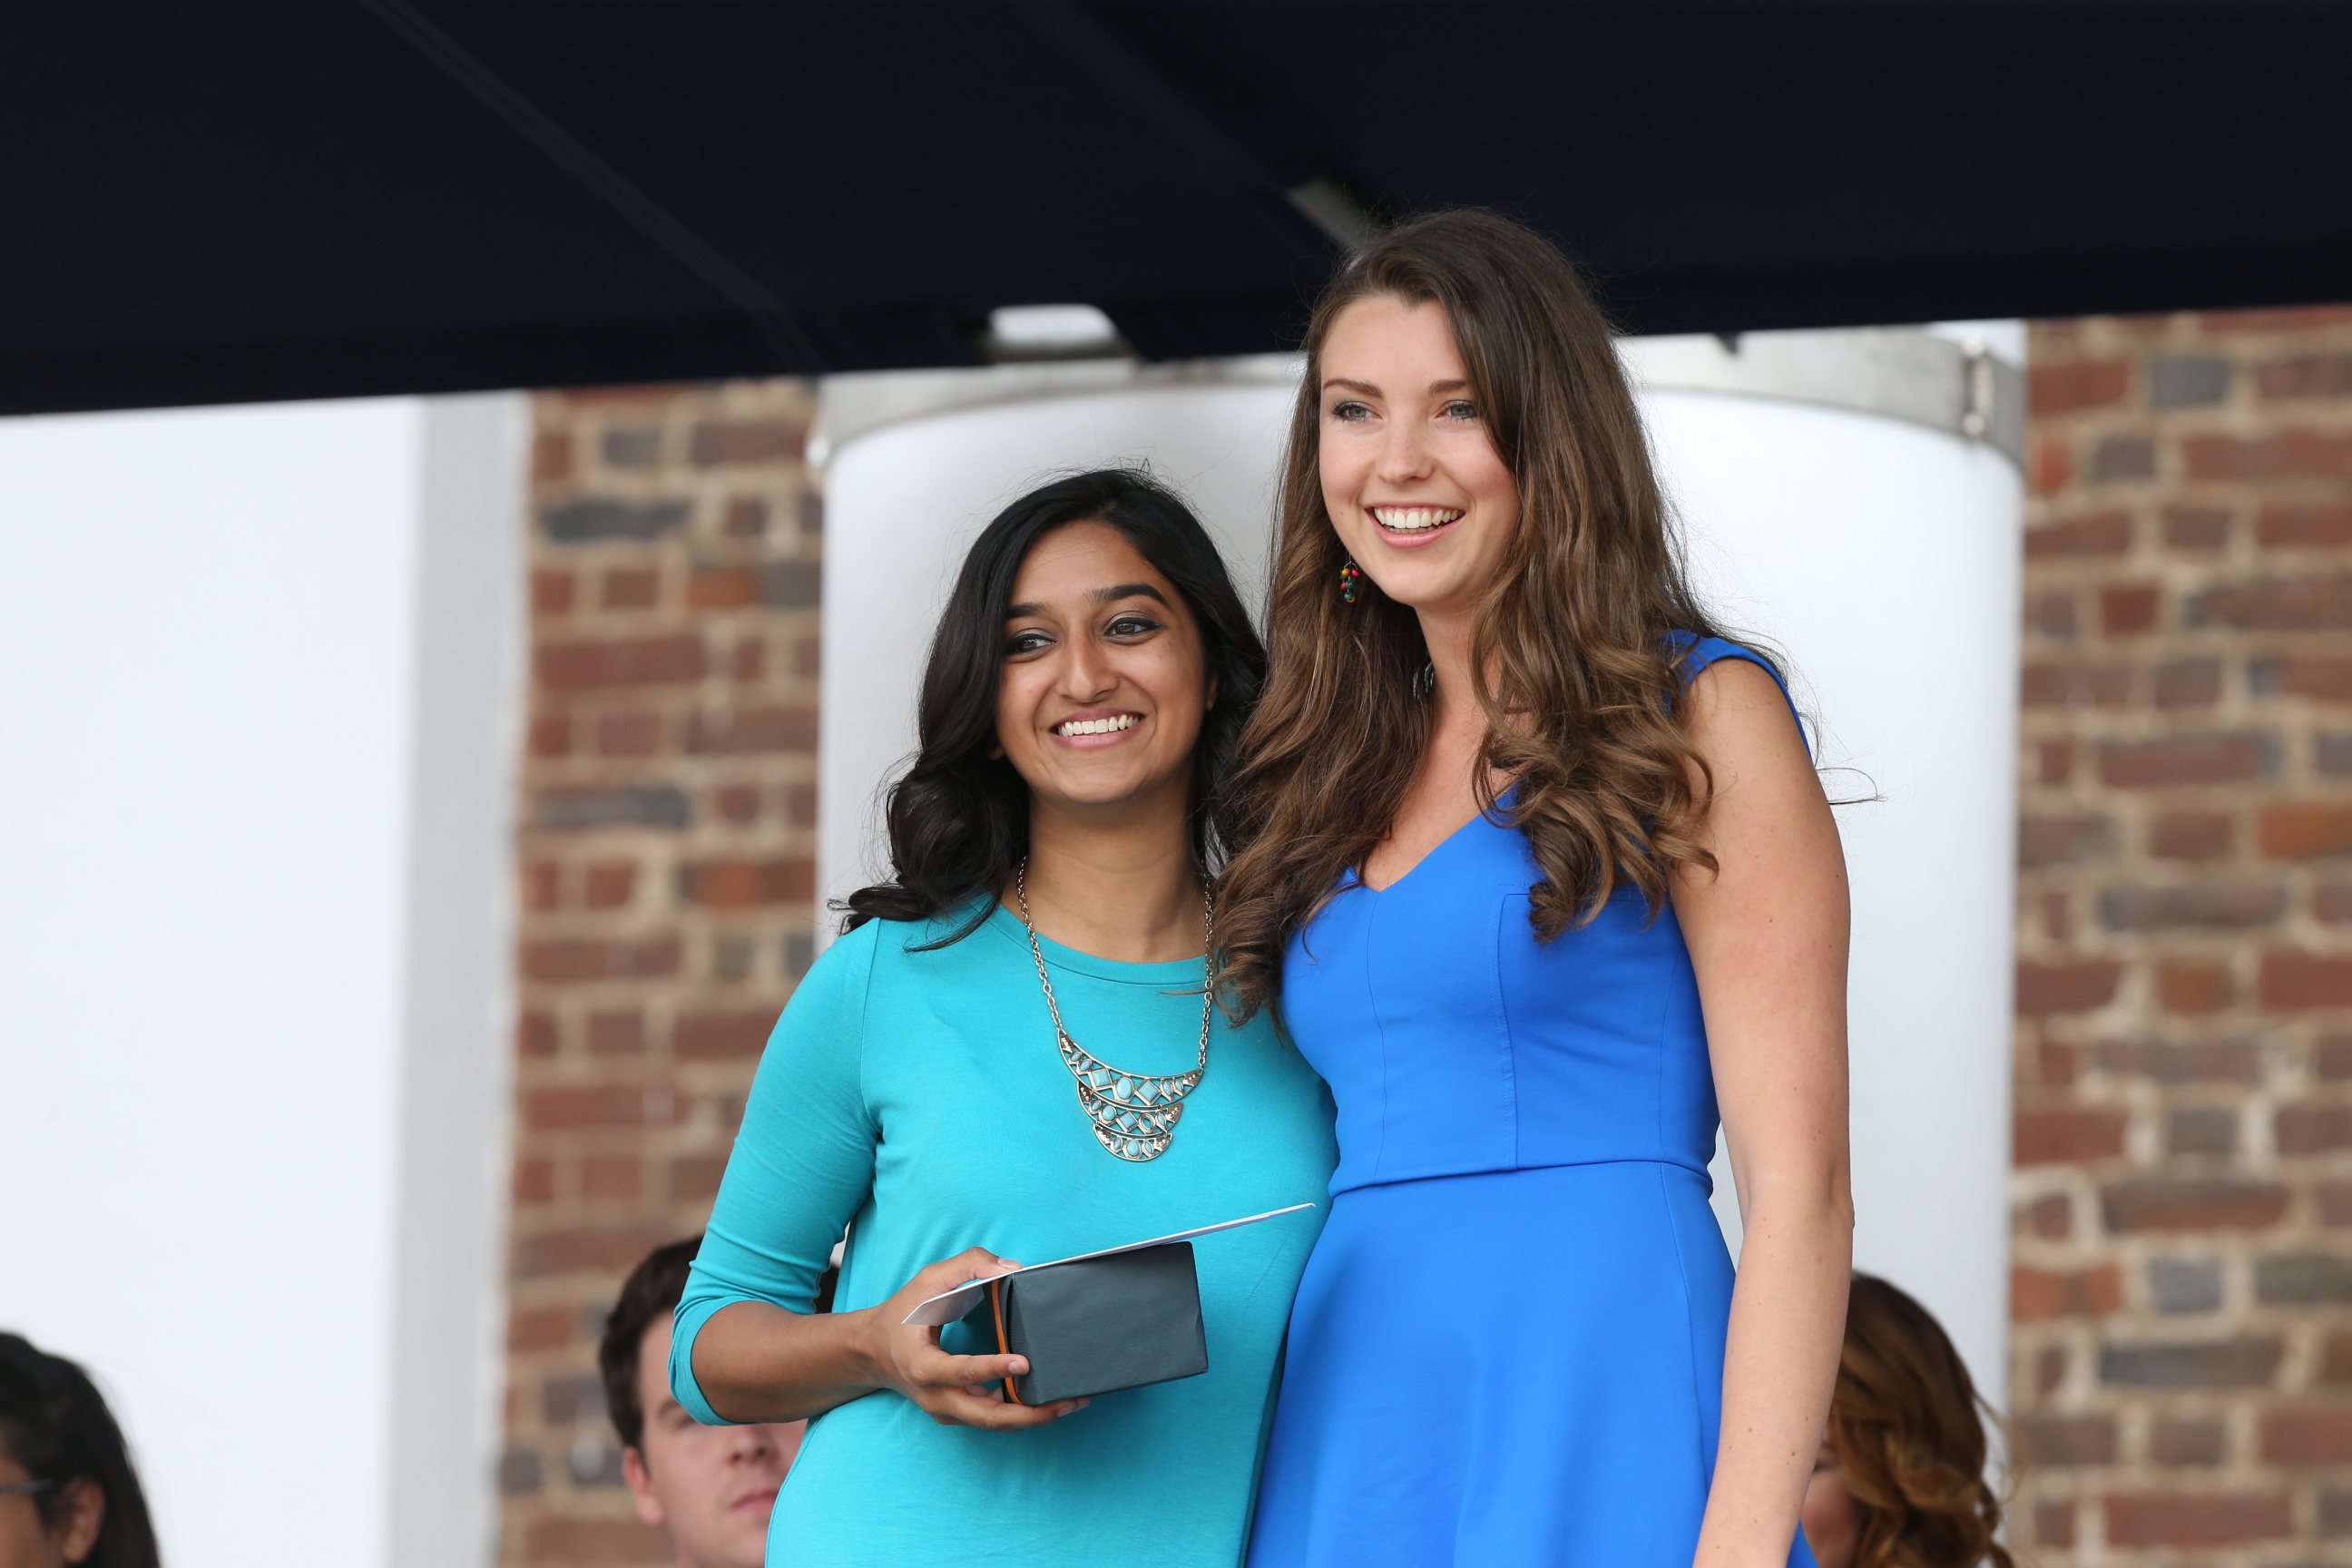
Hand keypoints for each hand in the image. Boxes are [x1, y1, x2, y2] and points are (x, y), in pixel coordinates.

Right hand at [861, 1247, 1088, 1429]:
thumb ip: (969, 1265)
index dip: (993, 1370)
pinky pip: (990, 1418)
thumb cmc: (902, 1313)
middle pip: (987, 1416)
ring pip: (993, 1423)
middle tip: (1067, 1400)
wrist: (871, 1351)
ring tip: (1070, 1403)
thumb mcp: (929, 1279)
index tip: (1024, 1362)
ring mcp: (945, 1410)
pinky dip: (1019, 1413)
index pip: (961, 1372)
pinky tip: (1048, 1401)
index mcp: (923, 1364)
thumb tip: (1012, 1269)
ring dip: (1032, 1417)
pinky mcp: (955, 1413)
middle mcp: (935, 1396)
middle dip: (1030, 1413)